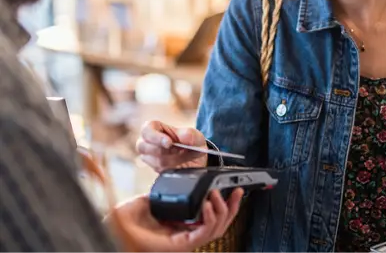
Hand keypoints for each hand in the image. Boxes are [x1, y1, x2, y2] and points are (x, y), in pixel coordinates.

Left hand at [107, 190, 243, 252]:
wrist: (112, 226)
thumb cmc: (128, 216)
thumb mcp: (156, 197)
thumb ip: (171, 190)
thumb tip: (185, 177)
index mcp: (182, 225)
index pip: (212, 219)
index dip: (226, 206)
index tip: (234, 190)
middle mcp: (186, 235)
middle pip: (219, 226)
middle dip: (231, 208)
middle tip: (237, 191)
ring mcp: (182, 242)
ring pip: (214, 231)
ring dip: (221, 212)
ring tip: (217, 195)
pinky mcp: (177, 246)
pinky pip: (201, 235)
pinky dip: (208, 219)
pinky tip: (207, 204)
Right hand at [136, 121, 207, 171]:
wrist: (197, 159)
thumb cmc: (192, 142)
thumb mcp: (195, 135)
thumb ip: (189, 134)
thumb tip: (182, 137)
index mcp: (156, 128)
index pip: (146, 130)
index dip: (155, 137)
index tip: (169, 143)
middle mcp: (149, 143)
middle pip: (143, 146)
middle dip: (162, 150)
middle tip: (178, 150)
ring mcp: (151, 157)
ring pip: (154, 160)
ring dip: (172, 159)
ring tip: (183, 155)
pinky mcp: (156, 170)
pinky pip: (160, 171)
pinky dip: (173, 167)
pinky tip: (181, 163)